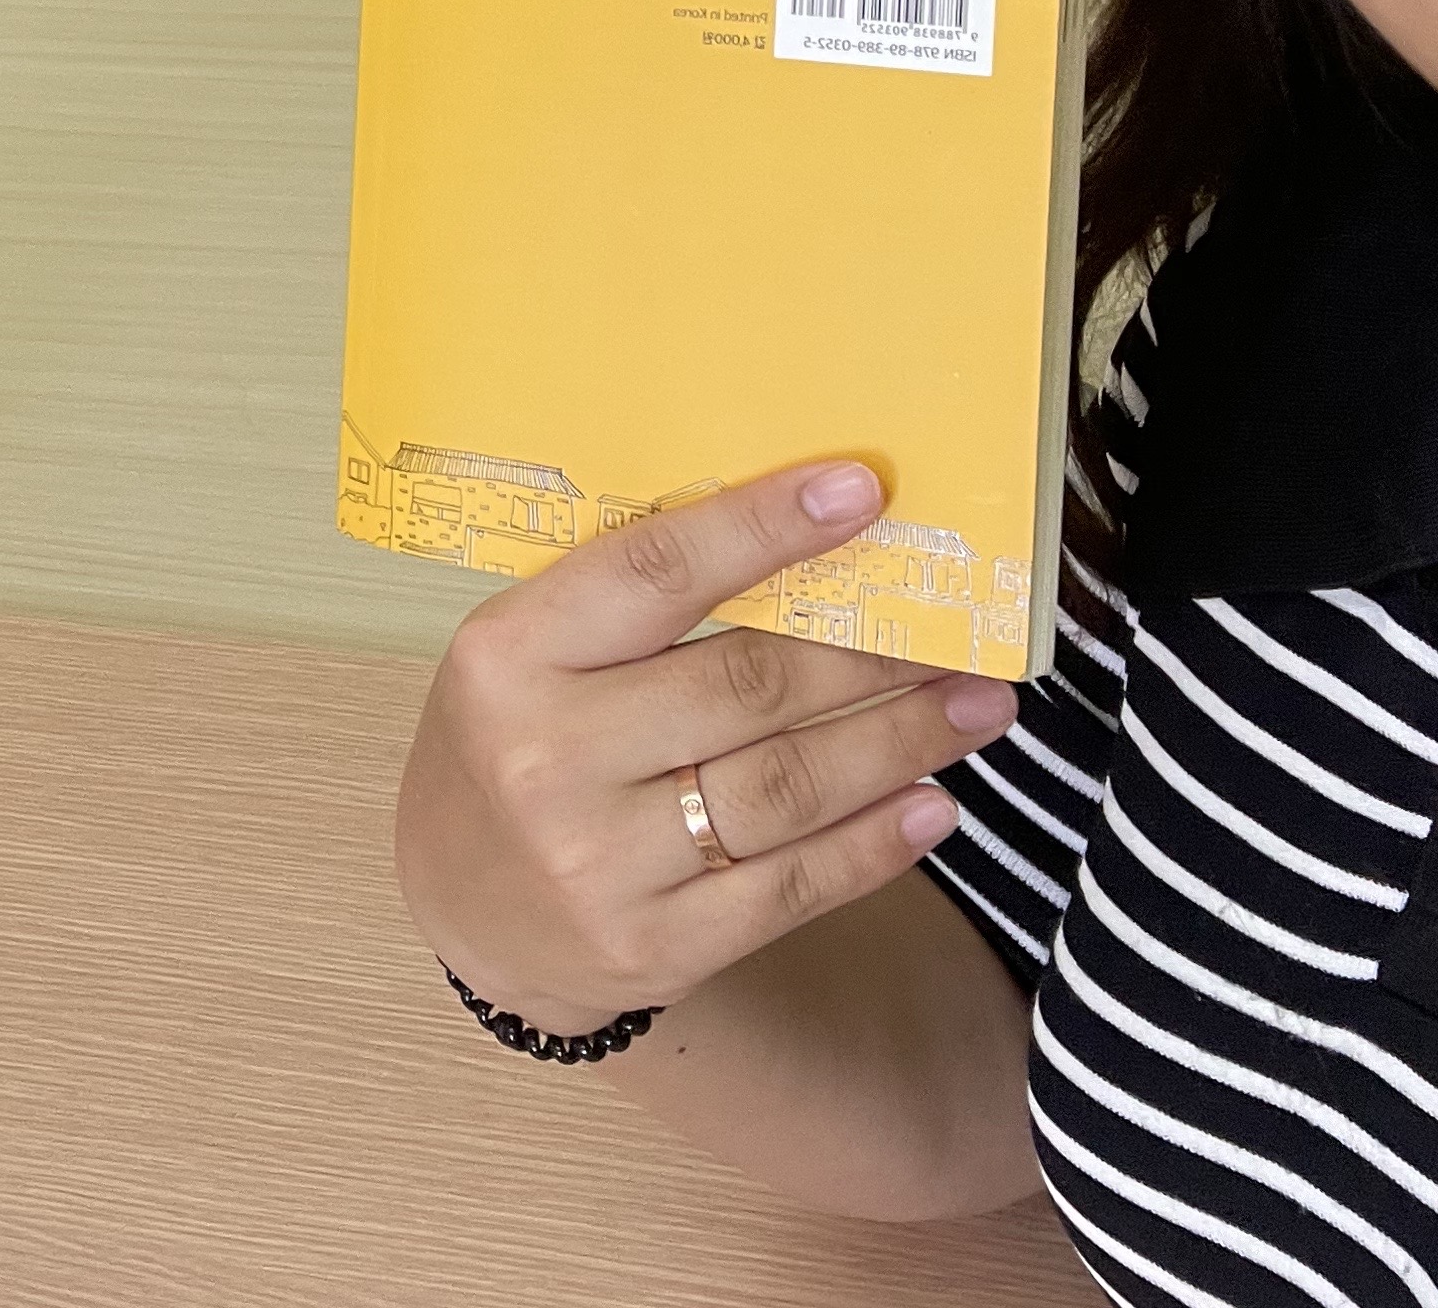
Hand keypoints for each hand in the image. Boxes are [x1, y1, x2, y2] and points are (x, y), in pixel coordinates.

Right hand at [393, 462, 1018, 1034]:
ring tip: (976, 707)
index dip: (763, 528)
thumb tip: (810, 549)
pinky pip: (790, 885)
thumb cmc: (515, 745)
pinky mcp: (651, 945)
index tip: (861, 492)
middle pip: (746, 685)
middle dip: (872, 653)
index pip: (654, 572)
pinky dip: (875, 843)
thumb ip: (635, 608)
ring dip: (900, 741)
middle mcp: (549, 755)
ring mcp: (599, 861)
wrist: (461, 913)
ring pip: (786, 787)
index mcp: (511, 655)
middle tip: (962, 632)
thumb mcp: (531, 655)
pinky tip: (932, 805)